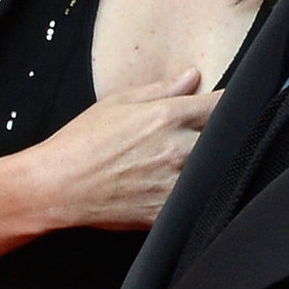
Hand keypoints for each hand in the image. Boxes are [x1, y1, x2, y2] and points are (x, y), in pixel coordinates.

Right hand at [31, 70, 219, 231]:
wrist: (58, 186)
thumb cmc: (81, 142)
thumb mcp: (118, 103)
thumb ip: (162, 90)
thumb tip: (193, 76)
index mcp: (168, 116)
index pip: (223, 104)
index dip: (230, 105)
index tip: (230, 107)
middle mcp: (179, 149)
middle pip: (226, 140)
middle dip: (222, 137)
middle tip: (205, 138)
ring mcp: (176, 183)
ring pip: (215, 172)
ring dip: (210, 167)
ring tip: (186, 165)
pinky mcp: (168, 212)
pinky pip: (195, 202)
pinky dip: (194, 196)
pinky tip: (178, 190)